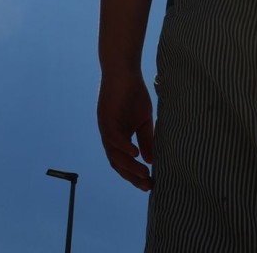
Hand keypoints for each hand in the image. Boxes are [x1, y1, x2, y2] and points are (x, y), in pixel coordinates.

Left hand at [98, 70, 154, 190]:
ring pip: (114, 154)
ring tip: (143, 174)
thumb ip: (145, 140)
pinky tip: (135, 155)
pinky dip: (124, 148)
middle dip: (132, 176)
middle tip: (147, 185)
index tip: (149, 184)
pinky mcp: (106, 117)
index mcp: (117, 137)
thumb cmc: (133, 92)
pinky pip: (113, 138)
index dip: (134, 175)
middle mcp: (109, 135)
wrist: (123, 69)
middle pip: (117, 163)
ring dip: (128, 166)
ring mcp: (106, 127)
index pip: (123, 162)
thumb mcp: (144, 120)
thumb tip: (150, 161)